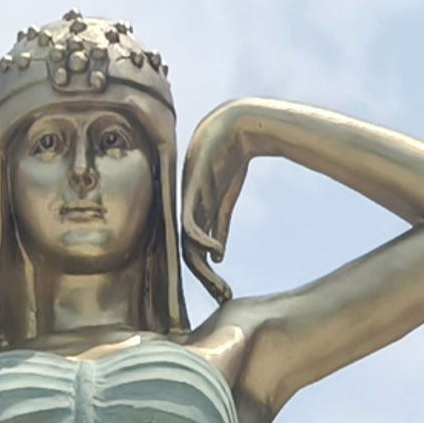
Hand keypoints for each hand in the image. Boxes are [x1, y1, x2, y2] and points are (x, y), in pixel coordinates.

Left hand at [179, 103, 255, 294]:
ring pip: (188, 243)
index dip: (205, 274)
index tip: (222, 293)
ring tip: (219, 285)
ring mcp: (188, 199)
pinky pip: (190, 222)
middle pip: (189, 253)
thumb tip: (216, 256)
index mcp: (193, 213)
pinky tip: (215, 254)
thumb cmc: (230, 159)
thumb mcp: (225, 200)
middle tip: (222, 297)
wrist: (237, 125)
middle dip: (205, 278)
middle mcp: (186, 209)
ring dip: (203, 268)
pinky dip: (201, 240)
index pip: (193, 252)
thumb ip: (218, 226)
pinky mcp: (192, 188)